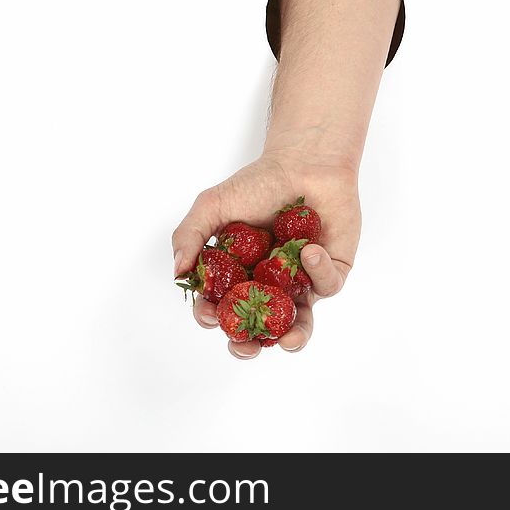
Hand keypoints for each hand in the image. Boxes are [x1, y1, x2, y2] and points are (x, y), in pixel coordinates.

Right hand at [172, 149, 359, 358]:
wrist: (304, 162)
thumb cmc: (258, 183)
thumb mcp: (213, 205)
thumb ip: (190, 235)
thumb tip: (177, 272)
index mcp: (238, 274)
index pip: (221, 306)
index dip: (213, 317)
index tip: (210, 316)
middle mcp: (268, 284)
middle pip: (257, 327)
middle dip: (250, 344)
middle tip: (246, 347)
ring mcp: (300, 282)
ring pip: (299, 322)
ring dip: (294, 337)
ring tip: (290, 340)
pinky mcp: (331, 272)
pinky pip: (326, 285)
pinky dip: (316, 272)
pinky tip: (308, 251)